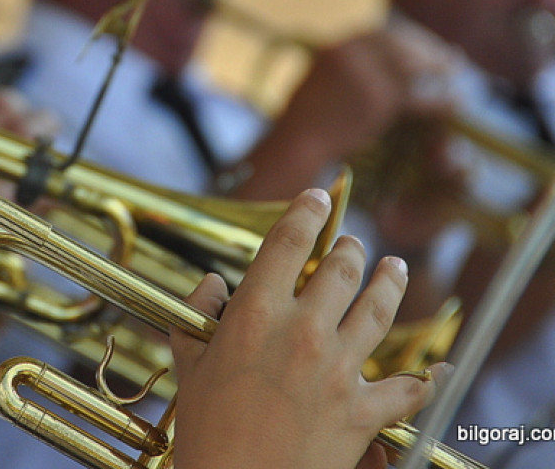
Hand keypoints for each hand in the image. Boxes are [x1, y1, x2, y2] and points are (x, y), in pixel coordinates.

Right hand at [170, 189, 443, 468]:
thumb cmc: (205, 429)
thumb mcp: (188, 362)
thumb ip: (198, 313)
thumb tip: (212, 284)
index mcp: (256, 313)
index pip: (289, 241)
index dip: (307, 210)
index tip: (317, 197)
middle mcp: (303, 331)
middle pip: (342, 268)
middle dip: (350, 248)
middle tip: (353, 243)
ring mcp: (338, 369)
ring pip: (379, 309)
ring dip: (391, 282)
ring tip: (396, 268)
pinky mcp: (364, 410)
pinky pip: (408, 387)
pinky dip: (427, 379)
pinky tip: (437, 369)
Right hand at [236, 21, 460, 200]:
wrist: (297, 144)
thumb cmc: (307, 121)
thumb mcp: (322, 81)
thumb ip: (348, 66)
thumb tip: (380, 61)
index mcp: (337, 45)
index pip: (382, 32)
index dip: (410, 40)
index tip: (429, 47)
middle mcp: (350, 51)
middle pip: (402, 44)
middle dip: (430, 52)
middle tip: (453, 63)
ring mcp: (364, 73)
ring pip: (413, 68)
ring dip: (439, 75)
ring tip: (456, 84)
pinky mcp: (377, 97)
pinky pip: (417, 95)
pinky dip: (438, 101)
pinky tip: (453, 106)